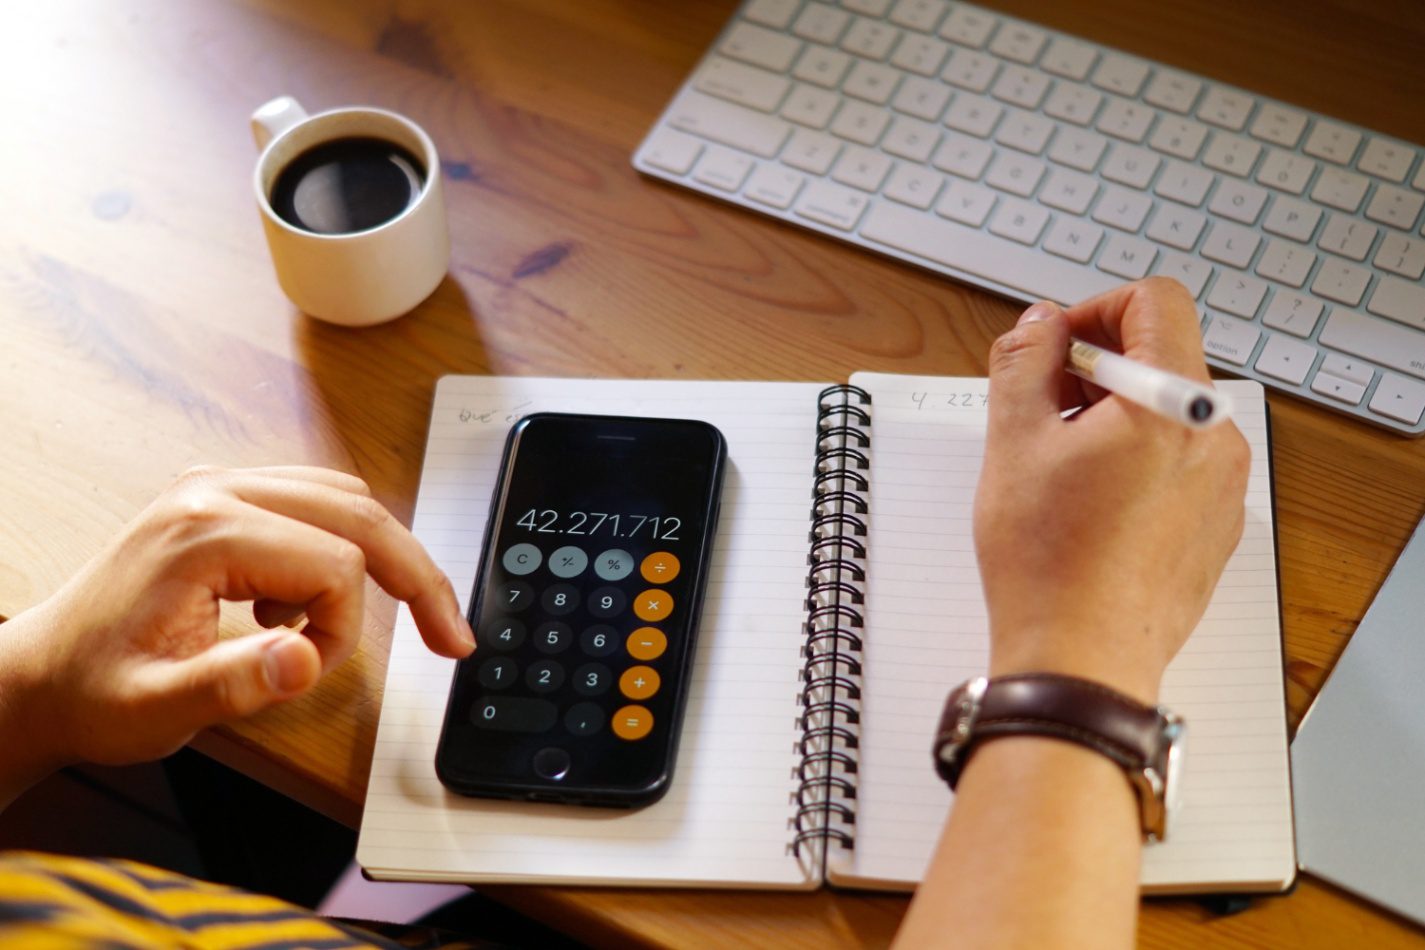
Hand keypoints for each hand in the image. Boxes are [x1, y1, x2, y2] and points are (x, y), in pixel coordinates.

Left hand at [0, 466, 473, 782]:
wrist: (42, 675)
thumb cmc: (95, 692)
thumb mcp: (157, 707)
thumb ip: (235, 682)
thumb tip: (308, 658)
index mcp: (203, 534)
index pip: (335, 562)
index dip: (348, 627)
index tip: (316, 670)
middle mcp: (215, 491)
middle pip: (358, 513)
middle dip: (415, 576)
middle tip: (453, 636)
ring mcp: (220, 486)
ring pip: (347, 499)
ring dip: (379, 559)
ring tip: (367, 623)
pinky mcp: (224, 496)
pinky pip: (317, 501)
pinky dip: (341, 548)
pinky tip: (307, 600)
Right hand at [973, 278, 1249, 702]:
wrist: (1080, 658)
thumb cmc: (1047, 563)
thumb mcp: (1014, 442)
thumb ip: (1024, 361)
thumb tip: (1039, 324)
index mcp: (1174, 406)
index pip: (1156, 302)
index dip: (1095, 309)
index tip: (1056, 346)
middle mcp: (1215, 440)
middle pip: (1164, 358)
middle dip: (1096, 366)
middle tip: (1041, 406)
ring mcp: (1222, 487)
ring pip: (1169, 412)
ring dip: (1111, 414)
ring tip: (1058, 463)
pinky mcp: (1214, 525)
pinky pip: (1179, 462)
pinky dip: (1134, 458)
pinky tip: (1086, 501)